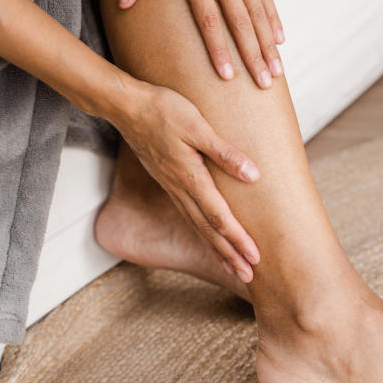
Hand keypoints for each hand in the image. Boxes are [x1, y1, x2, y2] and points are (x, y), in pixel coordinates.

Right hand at [112, 80, 260, 280]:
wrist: (127, 106)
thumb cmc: (164, 110)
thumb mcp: (198, 126)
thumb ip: (224, 153)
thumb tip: (253, 175)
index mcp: (190, 177)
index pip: (218, 217)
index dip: (238, 239)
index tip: (255, 258)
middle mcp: (180, 188)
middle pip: (208, 229)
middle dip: (229, 254)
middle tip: (248, 276)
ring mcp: (172, 187)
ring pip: (197, 225)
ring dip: (216, 248)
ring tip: (233, 266)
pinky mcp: (168, 181)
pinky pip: (188, 214)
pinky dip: (202, 231)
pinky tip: (209, 237)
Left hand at [118, 0, 284, 88]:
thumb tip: (123, 4)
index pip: (209, 21)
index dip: (219, 50)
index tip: (228, 76)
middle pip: (241, 24)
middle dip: (253, 57)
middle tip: (263, 84)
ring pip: (259, 13)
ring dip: (268, 44)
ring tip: (275, 71)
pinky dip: (274, 18)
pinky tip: (280, 39)